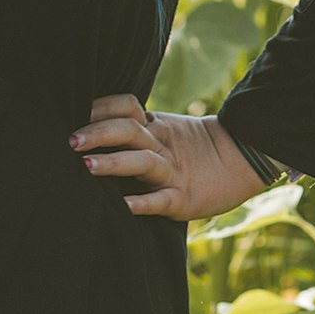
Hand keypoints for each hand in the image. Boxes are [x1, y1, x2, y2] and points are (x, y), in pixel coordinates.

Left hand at [69, 93, 274, 221]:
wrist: (244, 160)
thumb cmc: (194, 149)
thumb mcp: (165, 130)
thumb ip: (135, 128)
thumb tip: (89, 124)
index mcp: (155, 127)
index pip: (126, 106)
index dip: (101, 107)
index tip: (72, 110)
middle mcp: (161, 146)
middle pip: (127, 131)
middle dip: (98, 133)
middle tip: (70, 140)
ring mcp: (173, 172)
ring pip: (142, 162)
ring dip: (113, 163)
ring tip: (86, 166)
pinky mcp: (183, 199)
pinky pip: (162, 199)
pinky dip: (143, 202)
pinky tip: (125, 206)